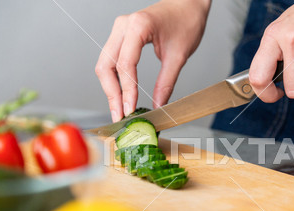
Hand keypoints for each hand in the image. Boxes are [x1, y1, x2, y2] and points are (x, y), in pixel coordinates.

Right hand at [95, 0, 210, 121]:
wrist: (188, 4)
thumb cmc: (187, 21)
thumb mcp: (179, 56)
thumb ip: (166, 83)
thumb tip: (158, 106)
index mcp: (138, 26)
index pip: (125, 65)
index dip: (126, 91)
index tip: (129, 111)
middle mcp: (123, 26)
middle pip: (106, 65)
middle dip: (112, 93)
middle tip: (119, 116)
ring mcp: (120, 29)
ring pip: (105, 64)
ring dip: (111, 88)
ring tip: (118, 110)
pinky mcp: (121, 35)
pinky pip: (111, 60)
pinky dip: (115, 79)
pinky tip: (121, 95)